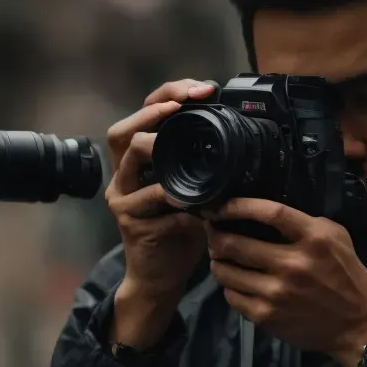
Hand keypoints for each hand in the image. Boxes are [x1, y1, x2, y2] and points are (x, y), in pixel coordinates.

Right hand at [105, 80, 215, 345]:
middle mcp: (125, 173)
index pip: (147, 113)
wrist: (161, 276)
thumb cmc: (181, 231)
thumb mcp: (198, 192)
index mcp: (142, 161)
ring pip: (130, 156)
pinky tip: (191, 197)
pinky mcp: (128, 219)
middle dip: (153, 111)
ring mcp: (122, 195)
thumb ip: (207, 166)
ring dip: (156, 146)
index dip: (170, 94)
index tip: (203, 89)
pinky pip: (147, 198)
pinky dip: (170, 194)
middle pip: (123, 128)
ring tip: (176, 143)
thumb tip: (244, 138)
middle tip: (180, 106)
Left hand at [203, 198, 366, 366]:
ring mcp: (276, 293)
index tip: (220, 206)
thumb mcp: (336, 237)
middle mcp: (292, 264)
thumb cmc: (347, 275)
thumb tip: (262, 213)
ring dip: (218, 262)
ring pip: (226, 272)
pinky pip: (232, 297)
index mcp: (313, 239)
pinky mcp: (267, 316)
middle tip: (213, 233)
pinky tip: (238, 284)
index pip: (269, 213)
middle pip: (234, 244)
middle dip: (215, 236)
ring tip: (221, 258)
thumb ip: (304, 222)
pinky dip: (230, 288)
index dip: (238, 206)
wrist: (359, 324)